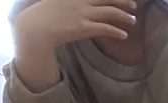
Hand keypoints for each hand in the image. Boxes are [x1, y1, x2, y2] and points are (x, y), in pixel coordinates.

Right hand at [16, 0, 135, 54]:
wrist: (34, 28)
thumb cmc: (41, 15)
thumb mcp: (54, 1)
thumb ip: (69, 1)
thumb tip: (80, 5)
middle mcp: (79, 1)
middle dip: (123, 1)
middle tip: (133, 5)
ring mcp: (81, 13)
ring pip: (110, 12)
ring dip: (124, 16)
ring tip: (133, 21)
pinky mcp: (82, 28)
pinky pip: (105, 28)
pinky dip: (116, 31)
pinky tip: (124, 35)